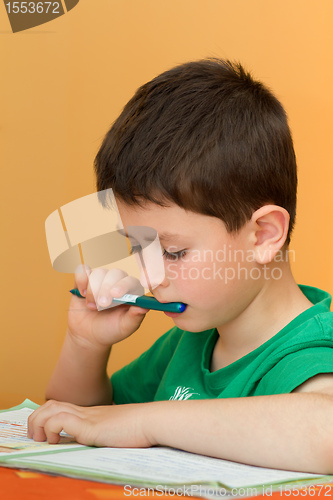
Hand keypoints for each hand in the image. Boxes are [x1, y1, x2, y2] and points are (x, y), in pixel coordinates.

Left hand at [27, 400, 152, 447]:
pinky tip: (56, 440)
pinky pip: (60, 420)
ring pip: (50, 409)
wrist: (152, 421)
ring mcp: (87, 417)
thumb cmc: (140, 429)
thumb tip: (101, 442)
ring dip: (39, 423)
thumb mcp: (117, 431)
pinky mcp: (89, 425)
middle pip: (51, 404)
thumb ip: (106, 433)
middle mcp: (86, 412)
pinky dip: (51, 428)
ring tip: (42, 439)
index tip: (44, 433)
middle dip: (36, 419)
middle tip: (37, 437)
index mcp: (91, 413)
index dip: (46, 416)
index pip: (60, 406)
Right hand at [68, 265, 148, 348]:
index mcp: (131, 292)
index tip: (115, 295)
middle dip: (106, 289)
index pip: (131, 281)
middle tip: (101, 304)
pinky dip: (81, 280)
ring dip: (93, 290)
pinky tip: (82, 294)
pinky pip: (82, 270)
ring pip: (98, 273)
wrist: (88, 336)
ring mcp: (101, 280)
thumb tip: (144, 306)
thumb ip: (135, 317)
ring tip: (92, 306)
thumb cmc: (110, 330)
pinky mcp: (84, 280)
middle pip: (114, 273)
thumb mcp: (124, 328)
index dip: (124, 285)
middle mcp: (117, 283)